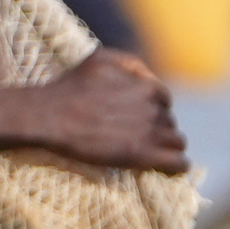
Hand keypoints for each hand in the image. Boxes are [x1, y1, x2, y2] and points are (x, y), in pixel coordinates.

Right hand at [18, 53, 187, 174]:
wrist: (51, 117)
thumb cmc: (71, 87)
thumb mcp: (102, 60)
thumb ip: (132, 63)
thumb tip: (150, 75)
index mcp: (147, 86)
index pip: (165, 100)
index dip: (153, 109)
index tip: (139, 118)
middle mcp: (153, 108)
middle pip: (170, 121)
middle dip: (158, 128)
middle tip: (138, 136)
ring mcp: (149, 132)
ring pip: (177, 142)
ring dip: (168, 146)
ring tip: (153, 153)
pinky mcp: (142, 156)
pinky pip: (178, 163)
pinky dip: (178, 166)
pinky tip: (170, 168)